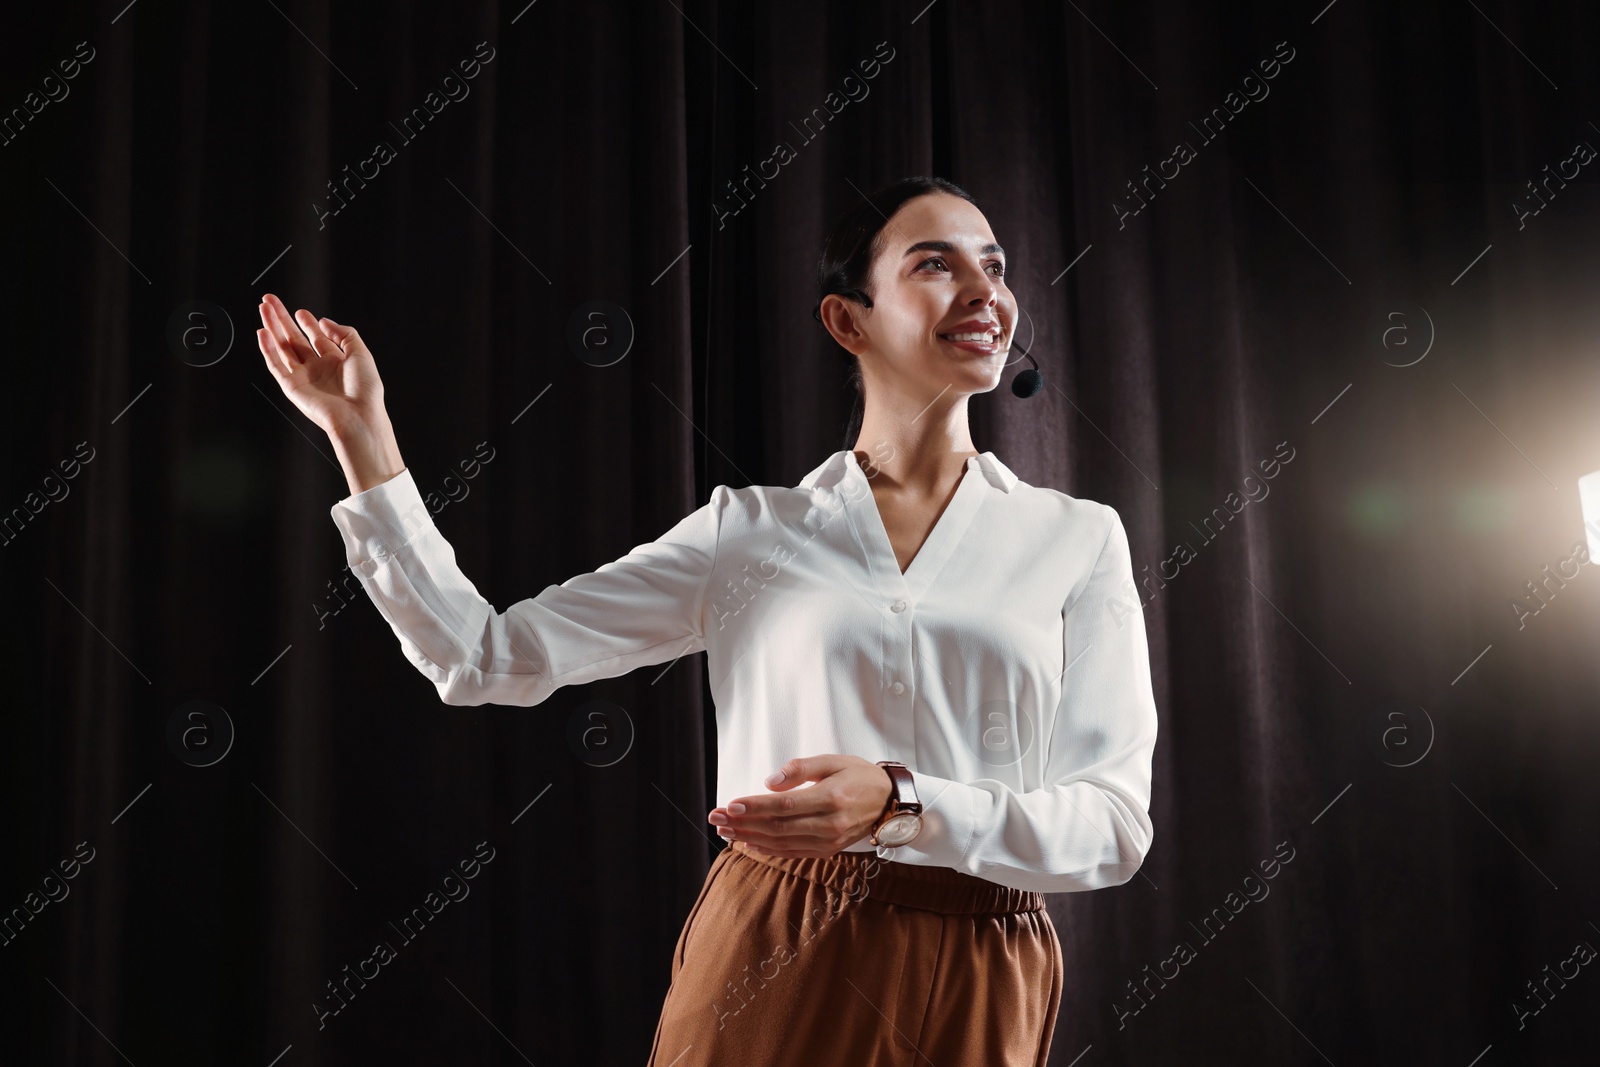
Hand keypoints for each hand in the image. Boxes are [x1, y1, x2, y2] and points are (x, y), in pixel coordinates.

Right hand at [256, 292, 387, 438]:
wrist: (358, 417)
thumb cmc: (365, 391)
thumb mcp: (361, 353)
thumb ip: (345, 333)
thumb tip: (324, 321)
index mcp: (336, 363)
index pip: (317, 338)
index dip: (308, 323)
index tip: (300, 311)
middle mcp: (318, 370)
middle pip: (295, 339)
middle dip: (282, 319)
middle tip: (271, 302)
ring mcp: (303, 378)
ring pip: (282, 348)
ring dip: (272, 328)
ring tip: (264, 309)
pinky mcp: (292, 387)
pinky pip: (276, 365)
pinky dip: (267, 349)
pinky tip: (263, 333)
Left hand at [707, 755, 893, 858]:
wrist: (890, 803)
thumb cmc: (860, 776)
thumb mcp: (834, 761)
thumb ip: (801, 769)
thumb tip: (770, 782)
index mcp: (831, 798)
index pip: (784, 805)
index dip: (755, 807)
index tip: (730, 805)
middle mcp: (830, 824)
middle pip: (778, 827)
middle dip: (743, 824)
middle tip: (716, 818)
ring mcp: (829, 841)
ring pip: (781, 843)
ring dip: (750, 838)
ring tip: (725, 830)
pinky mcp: (827, 850)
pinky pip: (792, 853)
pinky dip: (768, 850)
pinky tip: (749, 844)